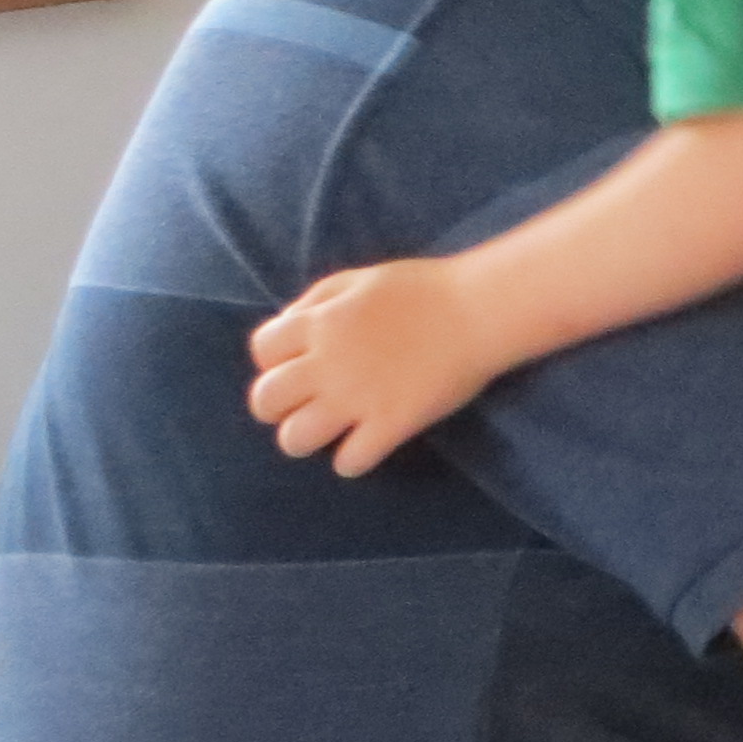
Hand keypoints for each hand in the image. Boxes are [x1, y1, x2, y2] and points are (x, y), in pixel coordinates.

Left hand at [245, 261, 505, 477]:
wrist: (481, 311)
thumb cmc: (424, 289)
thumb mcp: (361, 279)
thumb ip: (317, 300)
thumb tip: (287, 327)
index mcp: (319, 324)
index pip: (262, 350)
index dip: (274, 359)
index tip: (299, 363)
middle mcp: (327, 365)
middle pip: (265, 401)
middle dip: (277, 405)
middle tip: (307, 402)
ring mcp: (356, 399)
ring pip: (294, 439)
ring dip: (306, 437)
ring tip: (330, 429)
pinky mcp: (390, 425)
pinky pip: (349, 462)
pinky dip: (353, 459)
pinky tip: (368, 443)